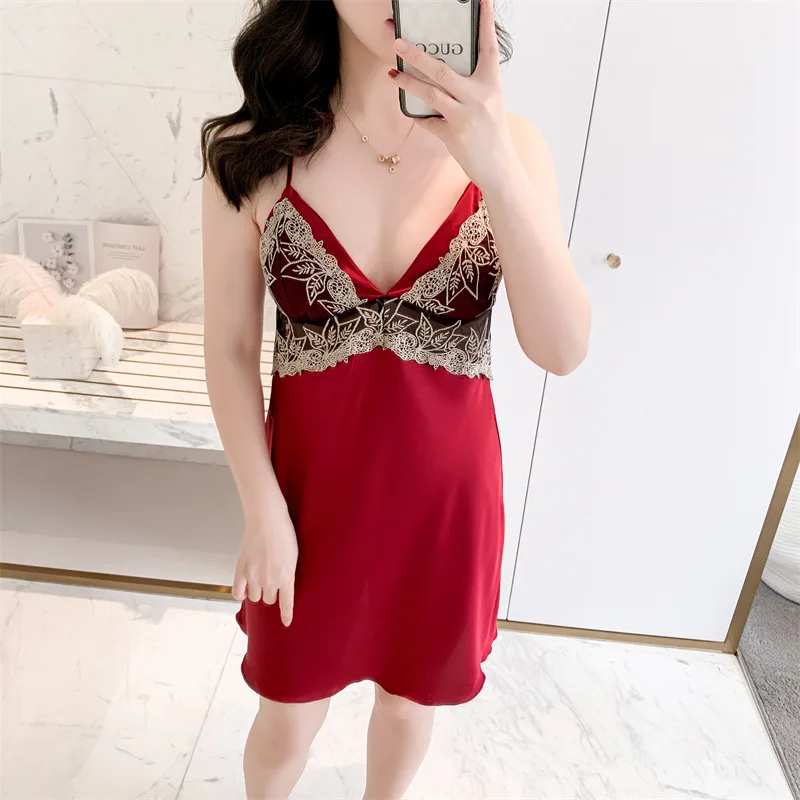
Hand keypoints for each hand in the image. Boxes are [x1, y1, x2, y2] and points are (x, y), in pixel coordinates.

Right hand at [232, 500, 297, 626]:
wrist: (267, 519)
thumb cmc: (284, 534)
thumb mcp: (293, 556)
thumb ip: (288, 573)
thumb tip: (282, 586)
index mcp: (287, 576)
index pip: (287, 602)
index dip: (286, 614)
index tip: (287, 623)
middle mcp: (271, 579)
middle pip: (270, 599)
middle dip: (271, 593)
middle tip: (271, 581)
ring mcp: (254, 575)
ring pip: (255, 596)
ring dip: (258, 591)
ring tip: (259, 579)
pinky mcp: (241, 569)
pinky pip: (238, 592)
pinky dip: (240, 594)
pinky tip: (244, 591)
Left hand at [389, 0, 515, 187]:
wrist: (499, 168)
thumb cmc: (493, 134)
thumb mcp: (491, 104)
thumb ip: (473, 87)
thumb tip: (445, 72)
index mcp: (492, 85)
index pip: (489, 48)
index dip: (485, 23)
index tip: (482, 1)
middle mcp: (479, 98)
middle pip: (442, 70)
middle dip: (417, 55)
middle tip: (398, 43)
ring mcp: (465, 117)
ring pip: (430, 94)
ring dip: (407, 83)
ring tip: (392, 74)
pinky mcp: (453, 136)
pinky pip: (428, 121)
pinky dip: (419, 115)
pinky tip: (410, 108)